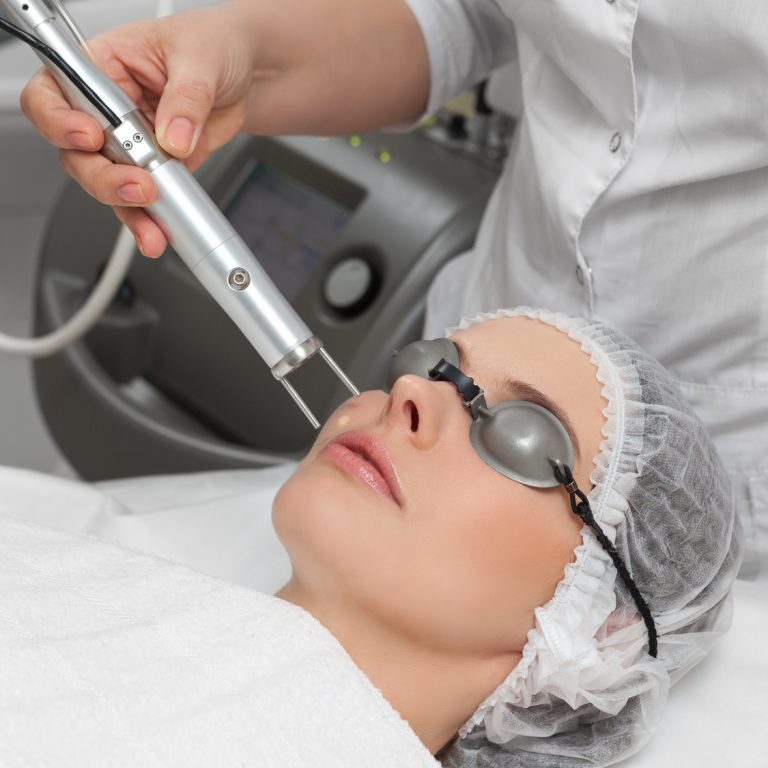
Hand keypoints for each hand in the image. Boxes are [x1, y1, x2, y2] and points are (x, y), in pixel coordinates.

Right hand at [19, 5, 255, 256]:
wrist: (249, 74)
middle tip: (138, 185)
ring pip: (107, 183)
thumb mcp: (201, 58)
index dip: (61, 121)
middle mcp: (108, 109)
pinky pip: (143, 200)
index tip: (93, 137)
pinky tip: (158, 231)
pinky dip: (150, 219)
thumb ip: (186, 99)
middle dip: (103, 176)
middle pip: (78, 152)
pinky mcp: (155, 168)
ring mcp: (130, 143)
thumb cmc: (214, 45)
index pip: (55, 94)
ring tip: (152, 224)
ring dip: (126, 207)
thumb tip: (174, 135)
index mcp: (103, 66)